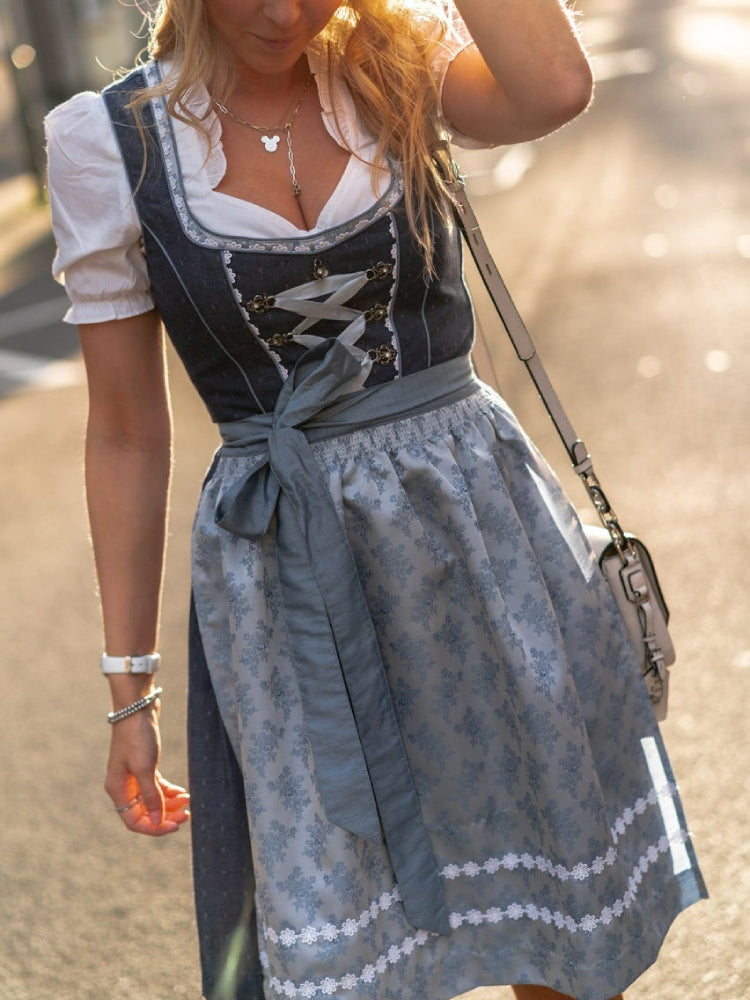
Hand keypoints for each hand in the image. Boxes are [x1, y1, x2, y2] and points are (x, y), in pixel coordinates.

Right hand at [105, 704, 189, 835]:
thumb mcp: (146, 769)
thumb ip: (151, 797)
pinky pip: (157, 787)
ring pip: (153, 800)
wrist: (138, 706)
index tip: (176, 825)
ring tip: (188, 801)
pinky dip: (169, 791)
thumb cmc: (138, 737)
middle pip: (145, 812)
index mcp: (118, 790)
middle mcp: (124, 786)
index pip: (135, 821)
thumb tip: (157, 822)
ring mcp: (134, 776)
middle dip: (166, 815)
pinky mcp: (144, 765)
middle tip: (187, 814)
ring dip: (170, 803)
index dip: (155, 827)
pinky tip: (183, 792)